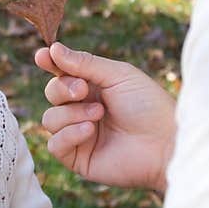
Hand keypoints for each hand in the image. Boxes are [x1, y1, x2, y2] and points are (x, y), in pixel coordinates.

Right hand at [34, 42, 175, 191]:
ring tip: (99, 115)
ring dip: (71, 113)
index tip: (42, 56)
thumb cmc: (149, 106)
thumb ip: (84, 62)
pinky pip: (54, 144)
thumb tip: (52, 49)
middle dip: (63, 89)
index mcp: (92, 87)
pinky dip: (68, 135)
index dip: (49, 63)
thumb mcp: (118, 75)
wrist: (166, 144)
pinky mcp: (78, 158)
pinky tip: (90, 131)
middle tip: (84, 90)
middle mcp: (82, 110)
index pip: (61, 73)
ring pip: (49, 119)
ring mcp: (78, 134)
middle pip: (51, 93)